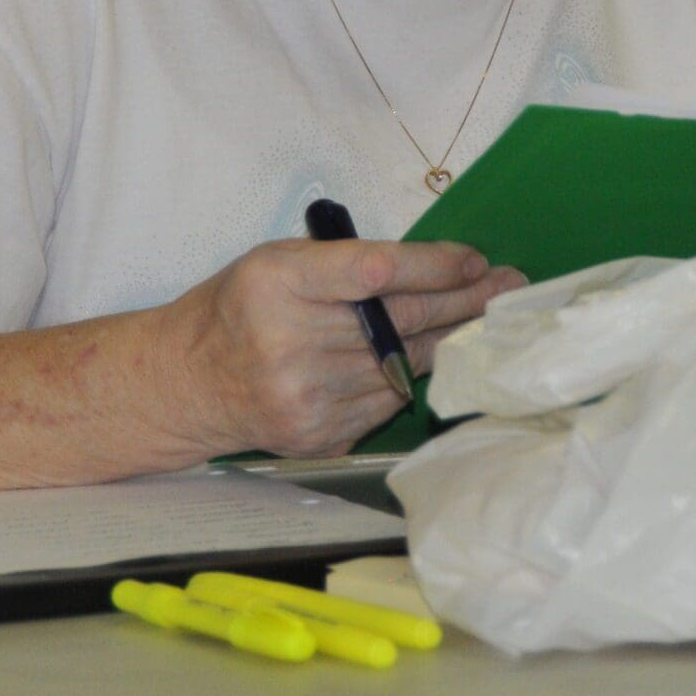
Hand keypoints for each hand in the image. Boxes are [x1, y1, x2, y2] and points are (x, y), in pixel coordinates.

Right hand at [162, 237, 524, 457]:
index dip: (433, 265)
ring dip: (449, 340)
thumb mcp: (276, 262)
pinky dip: (407, 378)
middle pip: (400, 319)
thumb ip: (343, 262)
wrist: (188, 384)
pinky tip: (428, 357)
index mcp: (277, 283)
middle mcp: (290, 342)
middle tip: (508, 286)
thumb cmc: (238, 308)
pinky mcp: (319, 436)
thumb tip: (436, 268)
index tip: (474, 260)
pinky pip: (385, 402)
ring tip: (482, 318)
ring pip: (403, 364)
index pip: (374, 271)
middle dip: (462, 300)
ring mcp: (306, 397)